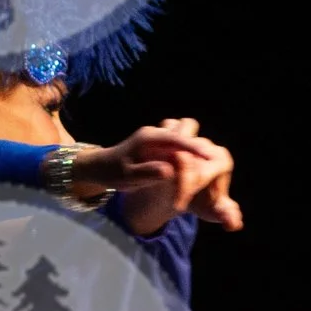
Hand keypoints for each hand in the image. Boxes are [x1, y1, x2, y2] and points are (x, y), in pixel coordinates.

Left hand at [69, 124, 207, 195]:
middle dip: (197, 146)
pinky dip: (187, 155)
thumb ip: (148, 173)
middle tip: (208, 163)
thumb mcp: (128, 177)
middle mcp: (156, 133)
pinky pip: (178, 146)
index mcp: (149, 138)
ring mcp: (158, 137)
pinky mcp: (160, 144)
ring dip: (192, 151)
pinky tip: (193, 169)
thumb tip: (169, 171)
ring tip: (202, 168)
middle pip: (185, 133)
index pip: (177, 139)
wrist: (100, 167)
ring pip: (183, 138)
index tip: (210, 156)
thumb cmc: (112, 172)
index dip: (194, 148)